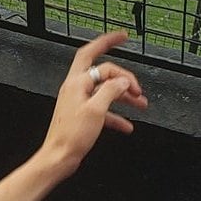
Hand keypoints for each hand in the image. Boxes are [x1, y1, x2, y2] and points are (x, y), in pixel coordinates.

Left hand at [42, 31, 147, 172]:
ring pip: (105, 91)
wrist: (59, 157)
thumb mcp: (96, 110)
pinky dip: (116, 115)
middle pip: (100, 70)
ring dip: (124, 96)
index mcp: (76, 82)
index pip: (97, 59)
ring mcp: (79, 101)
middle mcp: (76, 88)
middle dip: (119, 69)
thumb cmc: (72, 135)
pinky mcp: (82, 115)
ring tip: (141, 104)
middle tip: (132, 70)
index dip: (112, 51)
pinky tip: (127, 125)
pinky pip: (103, 109)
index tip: (125, 43)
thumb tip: (123, 80)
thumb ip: (111, 91)